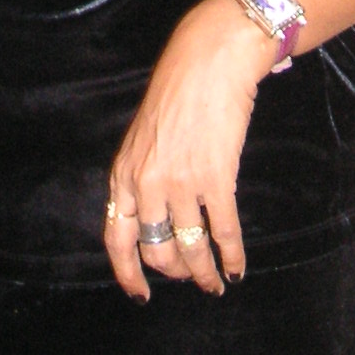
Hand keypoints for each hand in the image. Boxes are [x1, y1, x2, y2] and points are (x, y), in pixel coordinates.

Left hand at [105, 0, 277, 299]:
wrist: (208, 60)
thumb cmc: (178, 92)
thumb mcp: (144, 136)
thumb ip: (142, 175)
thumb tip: (154, 219)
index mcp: (124, 172)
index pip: (117, 237)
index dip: (128, 272)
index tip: (141, 294)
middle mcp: (146, 182)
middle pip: (157, 250)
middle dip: (176, 272)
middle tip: (191, 277)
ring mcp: (181, 182)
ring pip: (190, 248)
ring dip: (204, 273)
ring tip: (216, 282)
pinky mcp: (215, 177)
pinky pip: (222, 231)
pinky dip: (231, 256)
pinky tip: (237, 266)